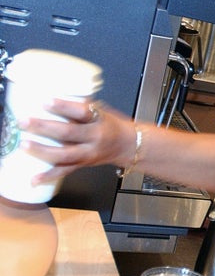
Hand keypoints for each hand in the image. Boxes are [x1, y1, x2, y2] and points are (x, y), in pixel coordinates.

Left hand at [19, 98, 136, 183]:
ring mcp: (89, 153)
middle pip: (68, 133)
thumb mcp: (102, 111)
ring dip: (42, 150)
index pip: (82, 111)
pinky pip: (65, 171)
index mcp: (100, 120)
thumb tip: (55, 96)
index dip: (63, 106)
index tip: (46, 101)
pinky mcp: (83, 164)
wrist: (129, 145)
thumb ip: (81, 106)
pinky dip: (49, 175)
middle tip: (25, 122)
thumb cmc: (113, 126)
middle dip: (44, 127)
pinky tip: (35, 178)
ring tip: (25, 145)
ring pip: (64, 154)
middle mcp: (95, 138)